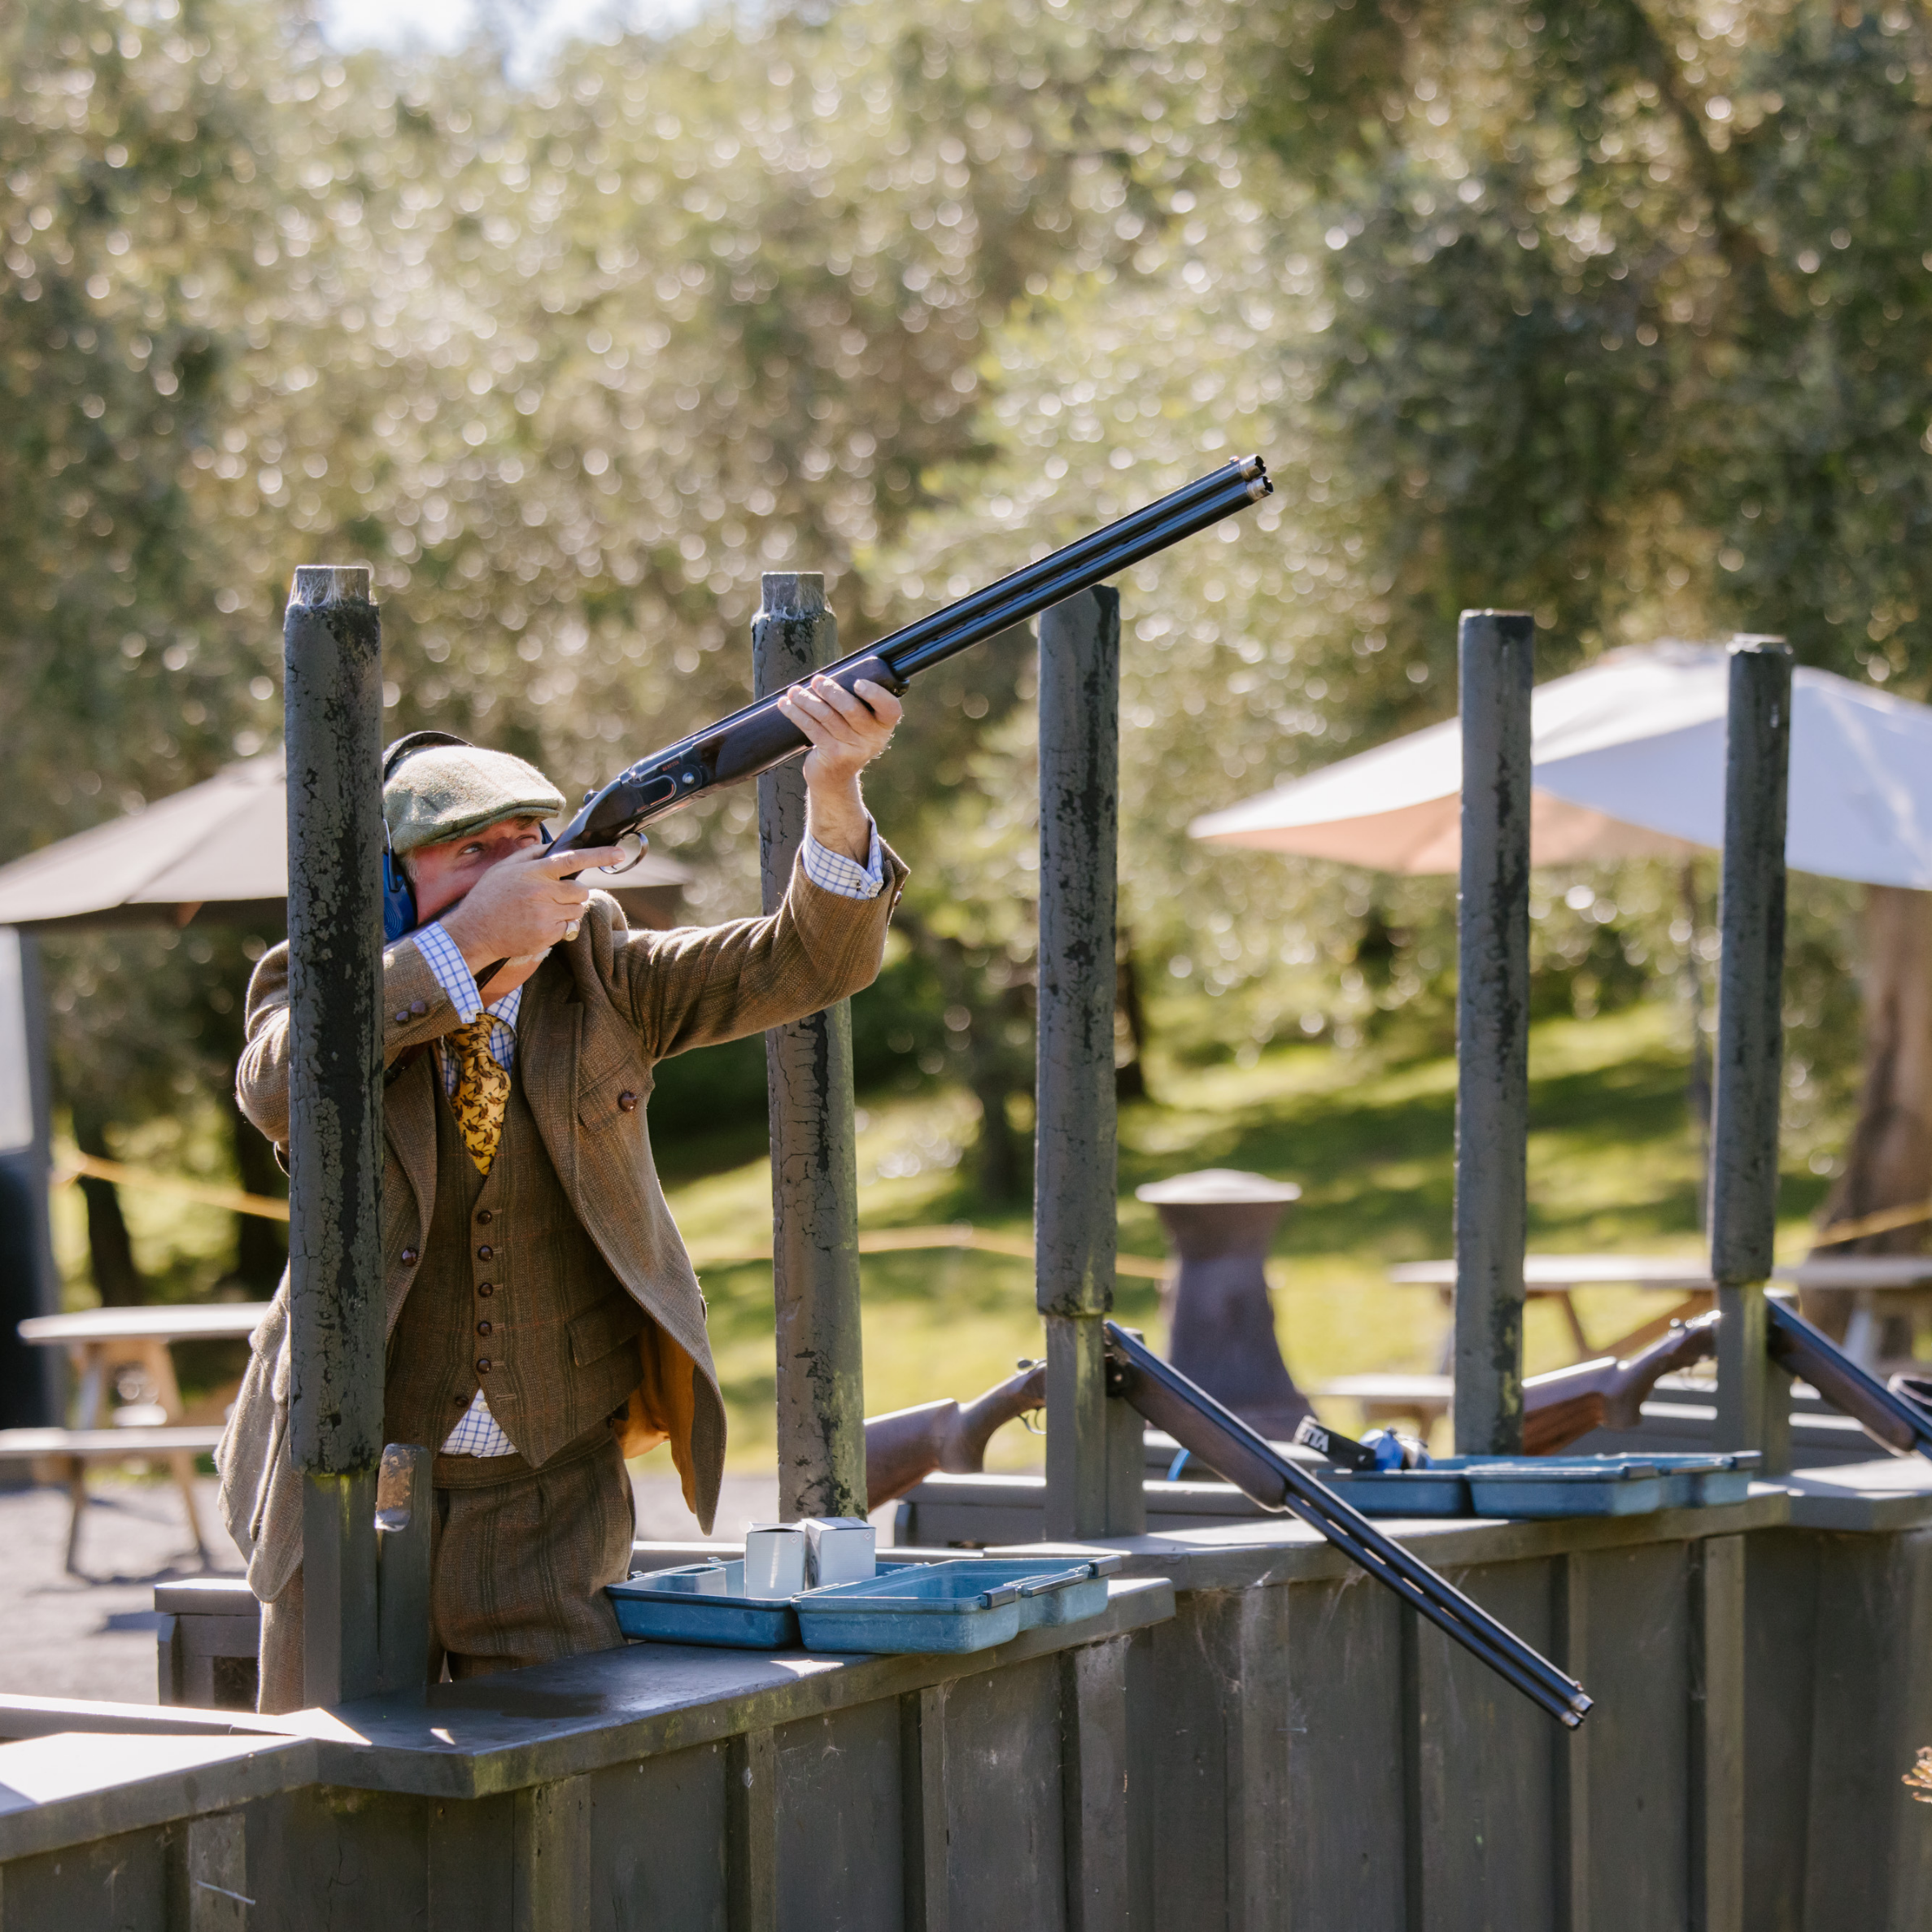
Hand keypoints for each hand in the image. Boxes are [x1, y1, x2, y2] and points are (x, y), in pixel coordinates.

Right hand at [436, 840, 625, 989]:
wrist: (474, 932)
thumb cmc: (488, 897)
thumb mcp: (504, 868)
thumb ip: (531, 855)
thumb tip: (554, 846)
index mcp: (534, 872)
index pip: (573, 859)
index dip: (599, 855)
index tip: (618, 853)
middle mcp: (542, 892)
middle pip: (581, 890)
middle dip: (574, 894)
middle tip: (553, 897)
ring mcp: (546, 915)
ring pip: (578, 910)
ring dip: (568, 910)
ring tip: (543, 912)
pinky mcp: (547, 935)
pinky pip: (569, 928)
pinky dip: (560, 926)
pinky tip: (539, 925)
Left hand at [778, 675, 902, 860]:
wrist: (834, 778)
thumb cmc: (845, 739)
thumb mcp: (859, 726)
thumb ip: (855, 702)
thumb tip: (828, 675)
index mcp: (883, 727)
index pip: (890, 708)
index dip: (876, 694)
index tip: (858, 682)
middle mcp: (872, 739)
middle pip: (851, 709)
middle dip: (831, 691)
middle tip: (816, 681)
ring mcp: (852, 749)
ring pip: (827, 716)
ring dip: (807, 700)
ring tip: (794, 691)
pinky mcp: (832, 755)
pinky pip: (812, 728)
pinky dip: (796, 713)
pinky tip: (785, 704)